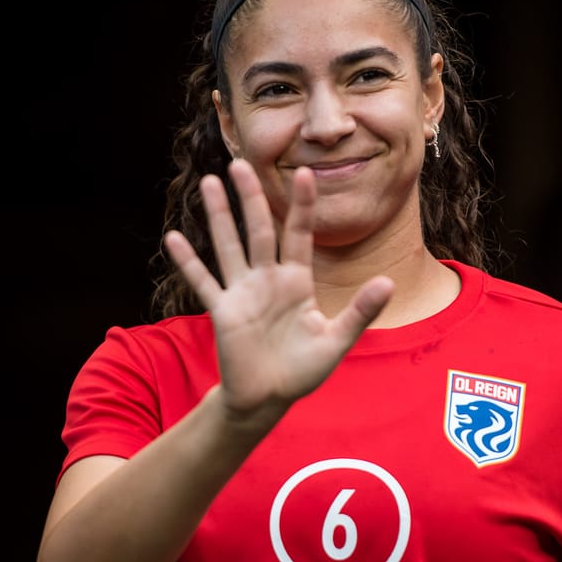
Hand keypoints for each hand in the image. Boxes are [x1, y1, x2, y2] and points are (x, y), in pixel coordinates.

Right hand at [163, 159, 393, 421]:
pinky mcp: (223, 312)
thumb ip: (361, 312)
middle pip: (258, 229)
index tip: (305, 173)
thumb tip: (388, 282)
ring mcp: (243, 293)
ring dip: (218, 216)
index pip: (298, 235)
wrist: (269, 399)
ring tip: (208, 183)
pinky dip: (189, 263)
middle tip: (240, 163)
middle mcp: (267, 280)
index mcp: (296, 282)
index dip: (301, 206)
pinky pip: (204, 283)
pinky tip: (173, 238)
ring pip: (229, 246)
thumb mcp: (337, 341)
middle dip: (250, 197)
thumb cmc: (303, 369)